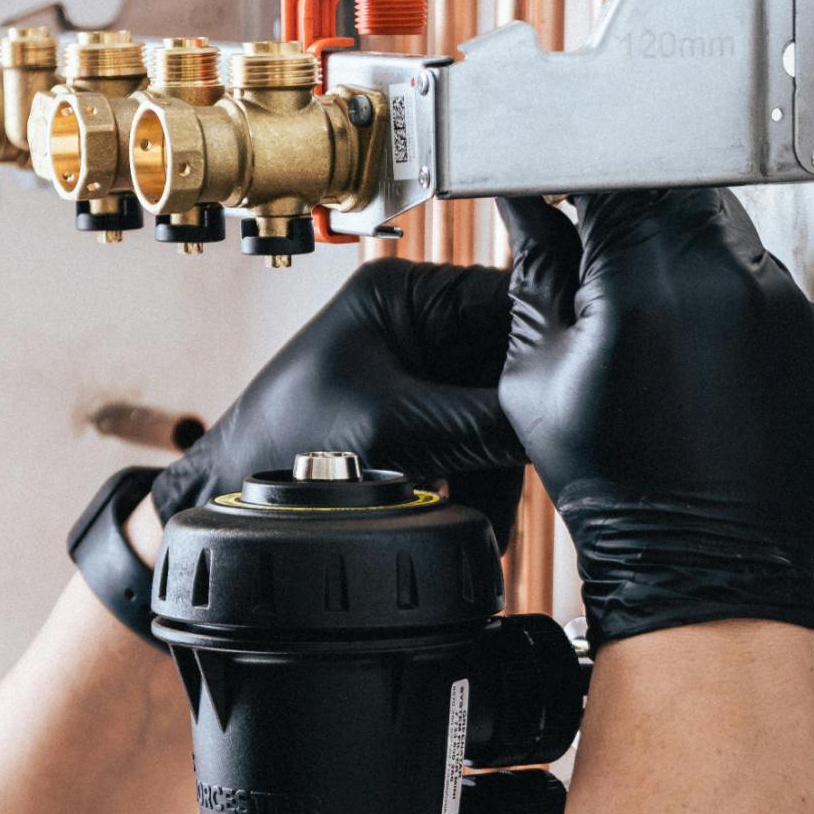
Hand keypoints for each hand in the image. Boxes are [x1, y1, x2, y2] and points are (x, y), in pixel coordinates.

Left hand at [153, 259, 527, 543]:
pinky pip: (475, 440)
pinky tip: (476, 521)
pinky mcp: (418, 414)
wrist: (230, 498)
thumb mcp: (396, 428)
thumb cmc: (284, 445)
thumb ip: (485, 421)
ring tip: (490, 516)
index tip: (583, 394)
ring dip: (499, 467)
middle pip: (511, 363)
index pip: (509, 301)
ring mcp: (419, 369)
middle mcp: (416, 321)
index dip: (551, 350)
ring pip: (498, 409)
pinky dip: (480, 483)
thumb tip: (564, 424)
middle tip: (543, 467)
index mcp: (403, 292)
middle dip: (522, 424)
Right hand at [497, 188, 813, 645]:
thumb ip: (536, 271)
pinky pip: (758, 275)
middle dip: (631, 205)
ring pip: (722, 223)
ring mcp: (779, 304)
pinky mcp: (810, 331)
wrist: (704, 566)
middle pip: (676, 182)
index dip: (580, 165)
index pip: (614, 167)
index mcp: (643, 282)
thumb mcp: (538, 374)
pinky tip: (692, 349)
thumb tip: (527, 206)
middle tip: (600, 259)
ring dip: (679, 245)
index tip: (562, 184)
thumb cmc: (618, 488)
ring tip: (649, 319)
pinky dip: (720, 289)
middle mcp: (725, 279)